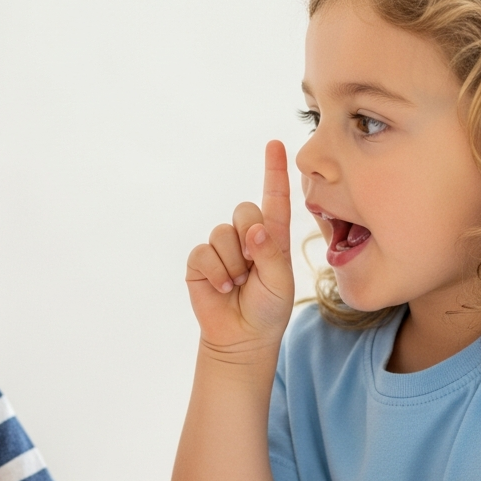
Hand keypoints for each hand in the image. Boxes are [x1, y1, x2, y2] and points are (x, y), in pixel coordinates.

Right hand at [186, 141, 295, 359]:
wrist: (242, 336)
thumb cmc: (268, 308)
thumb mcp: (280, 282)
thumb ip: (271, 254)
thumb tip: (254, 229)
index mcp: (273, 236)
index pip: (275, 198)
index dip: (274, 170)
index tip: (276, 144)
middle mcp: (246, 235)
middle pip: (245, 211)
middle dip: (250, 239)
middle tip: (253, 268)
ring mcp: (221, 247)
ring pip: (223, 234)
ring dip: (232, 264)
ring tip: (238, 284)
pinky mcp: (200, 261)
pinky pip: (204, 253)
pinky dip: (215, 272)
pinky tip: (222, 288)